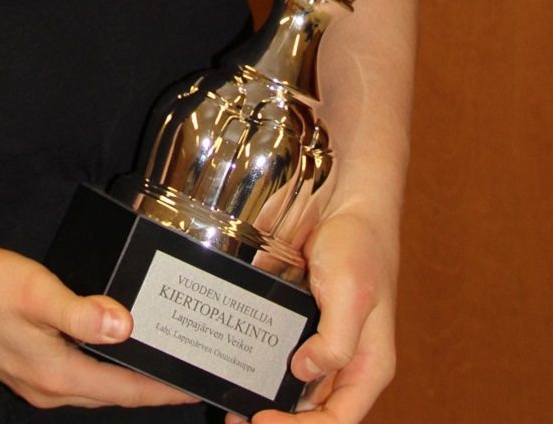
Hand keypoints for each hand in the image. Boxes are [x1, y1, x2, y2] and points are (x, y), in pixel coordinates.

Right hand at [0, 242, 197, 408]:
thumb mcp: (36, 292)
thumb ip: (81, 312)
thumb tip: (125, 328)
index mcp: (57, 375)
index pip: (124, 390)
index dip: (161, 390)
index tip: (194, 388)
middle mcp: (48, 389)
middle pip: (113, 395)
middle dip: (150, 388)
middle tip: (185, 373)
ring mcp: (35, 382)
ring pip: (95, 388)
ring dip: (127, 380)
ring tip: (157, 363)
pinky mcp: (27, 368)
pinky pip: (78, 377)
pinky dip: (102, 369)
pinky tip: (110, 350)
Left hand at [224, 208, 398, 423]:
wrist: (345, 198)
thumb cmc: (360, 244)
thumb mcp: (352, 293)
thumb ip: (336, 342)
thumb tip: (305, 373)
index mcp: (369, 365)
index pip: (338, 420)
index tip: (262, 422)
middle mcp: (346, 360)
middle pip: (313, 410)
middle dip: (278, 420)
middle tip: (237, 419)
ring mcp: (322, 340)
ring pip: (294, 386)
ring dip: (265, 395)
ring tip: (229, 399)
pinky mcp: (301, 318)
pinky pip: (280, 350)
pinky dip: (259, 361)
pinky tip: (233, 362)